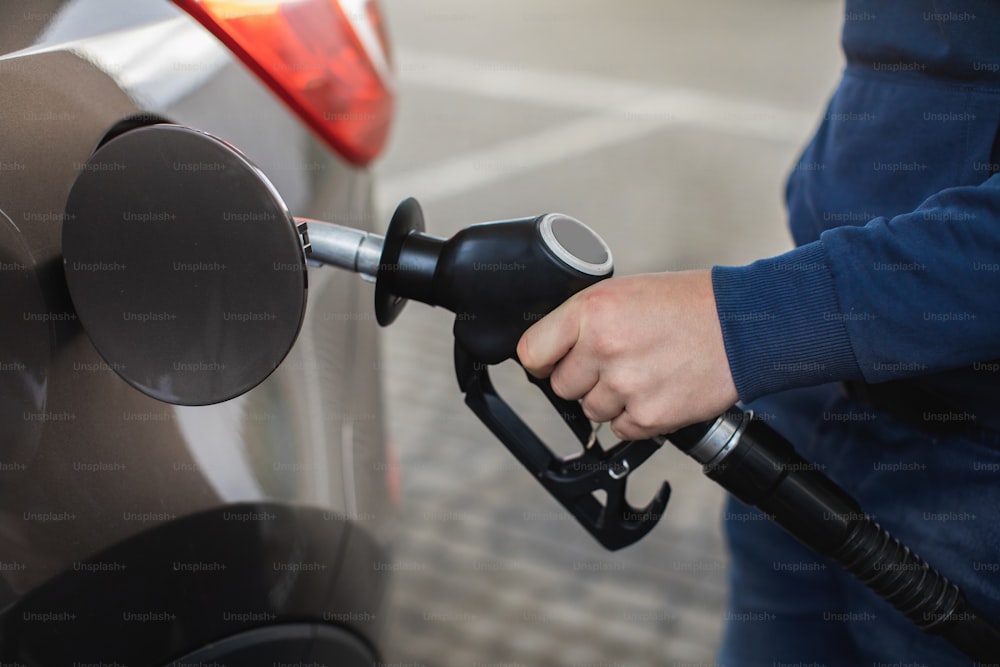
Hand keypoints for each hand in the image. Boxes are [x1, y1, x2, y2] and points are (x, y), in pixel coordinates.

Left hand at [516, 270, 737, 439]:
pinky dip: (637, 417)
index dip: (542, 360)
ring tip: (644, 371)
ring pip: (591, 411)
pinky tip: (658, 389)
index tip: (551, 362)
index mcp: (592, 311)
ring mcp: (626, 385)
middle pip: (562, 387)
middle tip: (616, 361)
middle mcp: (604, 348)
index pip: (532, 352)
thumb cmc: (685, 304)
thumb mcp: (623, 292)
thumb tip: (550, 352)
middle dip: (584, 379)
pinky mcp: (650, 416)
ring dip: (612, 399)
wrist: (740, 325)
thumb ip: (583, 321)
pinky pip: (621, 430)